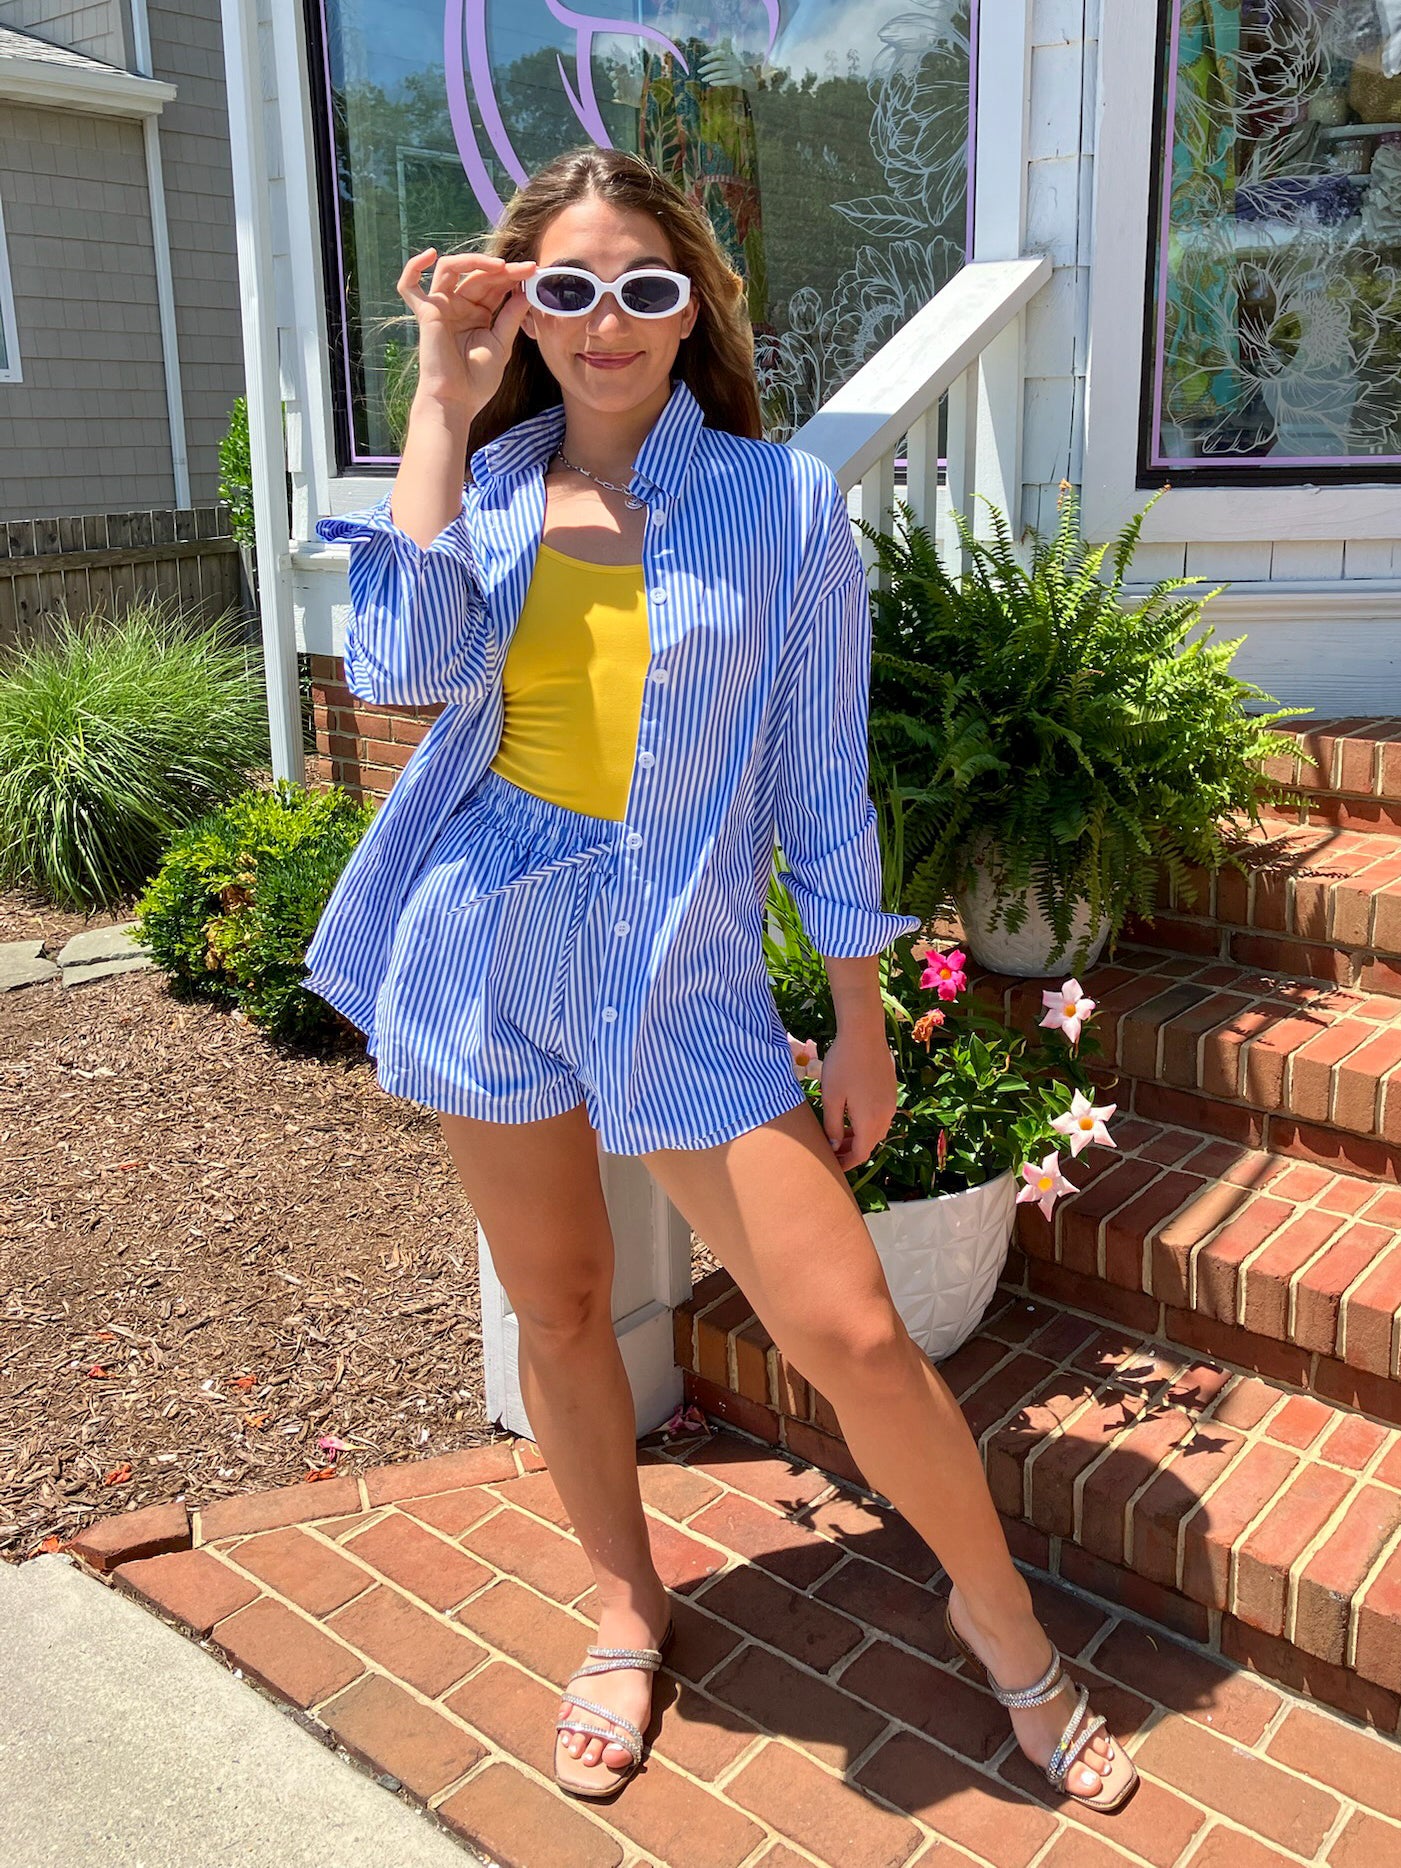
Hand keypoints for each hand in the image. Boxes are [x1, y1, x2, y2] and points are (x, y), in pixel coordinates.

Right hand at [396, 247, 537, 412]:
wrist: (457, 401)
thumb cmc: (477, 380)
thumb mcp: (502, 344)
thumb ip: (511, 316)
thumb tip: (525, 290)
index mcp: (478, 313)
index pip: (494, 285)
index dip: (513, 276)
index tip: (534, 271)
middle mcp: (459, 306)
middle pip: (478, 275)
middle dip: (502, 270)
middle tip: (525, 268)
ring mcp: (441, 307)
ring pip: (451, 269)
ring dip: (474, 261)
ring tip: (500, 266)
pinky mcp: (426, 313)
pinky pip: (410, 286)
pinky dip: (413, 267)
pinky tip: (429, 255)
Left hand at [698, 37, 751, 86]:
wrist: (756, 80)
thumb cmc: (743, 73)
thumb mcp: (735, 64)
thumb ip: (725, 63)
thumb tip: (711, 65)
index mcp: (732, 58)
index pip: (720, 53)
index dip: (710, 55)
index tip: (702, 59)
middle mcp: (734, 63)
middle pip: (718, 64)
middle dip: (707, 67)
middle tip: (699, 71)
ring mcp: (736, 72)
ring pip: (720, 73)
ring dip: (710, 76)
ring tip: (703, 79)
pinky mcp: (738, 81)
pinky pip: (726, 81)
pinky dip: (718, 82)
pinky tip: (711, 84)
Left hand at [817, 1024, 898, 1171]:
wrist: (864, 1033)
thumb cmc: (843, 1064)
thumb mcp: (831, 1097)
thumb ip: (832, 1125)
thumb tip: (834, 1145)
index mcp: (870, 1121)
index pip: (860, 1153)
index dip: (846, 1163)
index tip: (832, 1166)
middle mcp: (885, 1116)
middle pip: (870, 1143)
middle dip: (851, 1151)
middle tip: (831, 1150)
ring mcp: (891, 1103)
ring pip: (876, 1130)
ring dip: (859, 1136)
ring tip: (838, 1134)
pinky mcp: (891, 1091)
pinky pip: (880, 1116)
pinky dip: (866, 1122)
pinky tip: (851, 1114)